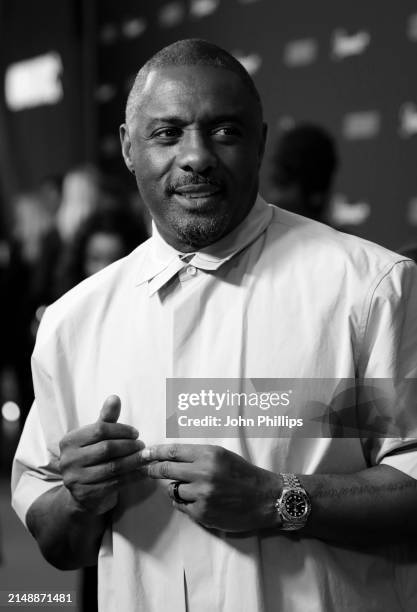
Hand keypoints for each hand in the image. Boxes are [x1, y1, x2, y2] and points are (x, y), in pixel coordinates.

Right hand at [59, 395, 145, 514]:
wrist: (83, 494)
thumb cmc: (93, 458)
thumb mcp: (96, 437)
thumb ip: (106, 418)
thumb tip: (115, 398)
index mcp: (69, 441)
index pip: (100, 429)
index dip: (121, 430)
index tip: (135, 433)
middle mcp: (68, 460)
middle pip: (107, 448)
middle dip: (129, 446)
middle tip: (142, 445)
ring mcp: (75, 479)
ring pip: (113, 467)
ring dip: (134, 461)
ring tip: (146, 456)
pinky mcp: (86, 495)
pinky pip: (115, 483)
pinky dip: (133, 476)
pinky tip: (143, 471)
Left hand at [141, 444, 281, 531]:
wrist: (265, 498)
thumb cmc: (244, 474)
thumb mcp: (222, 456)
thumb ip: (197, 456)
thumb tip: (170, 457)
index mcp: (209, 454)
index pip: (174, 451)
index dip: (155, 452)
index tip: (144, 453)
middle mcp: (204, 473)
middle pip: (167, 470)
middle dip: (153, 469)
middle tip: (146, 469)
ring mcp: (202, 494)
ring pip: (173, 489)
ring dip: (175, 488)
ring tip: (188, 487)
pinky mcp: (203, 513)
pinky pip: (181, 506)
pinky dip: (184, 503)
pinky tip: (196, 500)